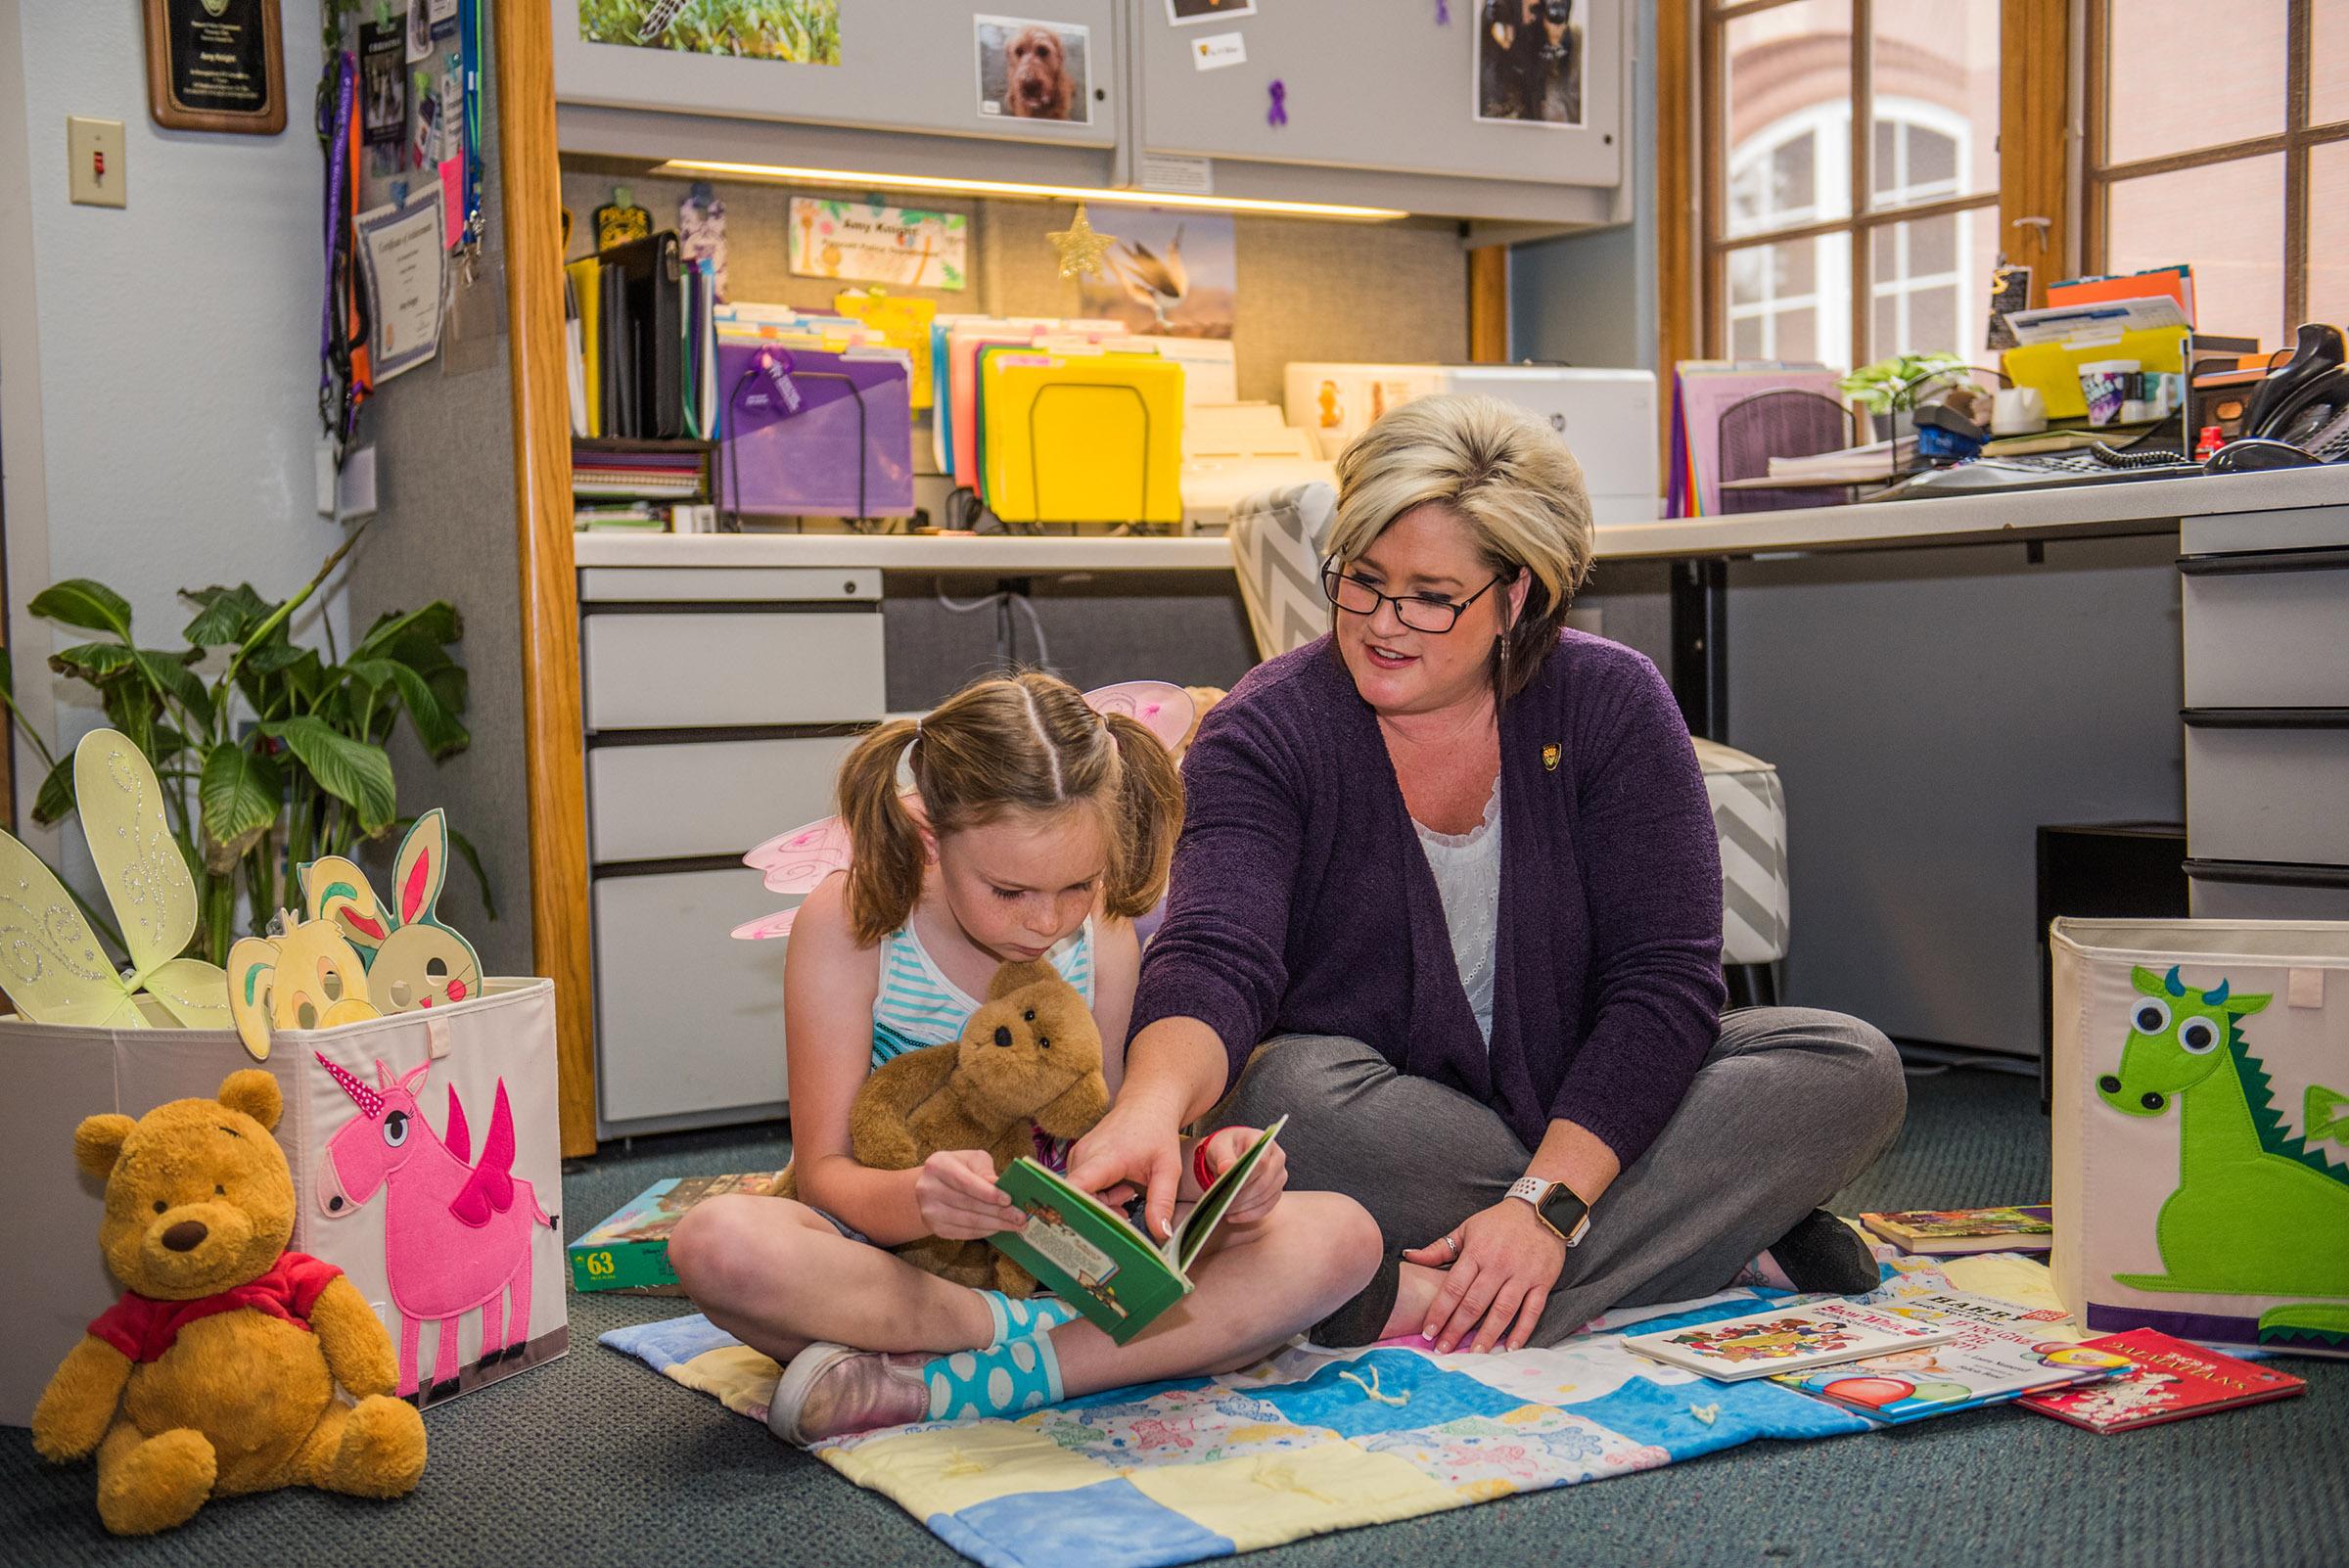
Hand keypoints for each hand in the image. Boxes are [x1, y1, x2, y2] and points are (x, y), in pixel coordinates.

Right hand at [914, 1150, 1024, 1239]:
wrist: (932, 1186)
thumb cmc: (959, 1168)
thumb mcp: (971, 1160)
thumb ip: (985, 1170)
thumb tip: (999, 1186)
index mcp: (938, 1166)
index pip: (965, 1182)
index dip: (988, 1193)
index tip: (1009, 1200)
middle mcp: (928, 1189)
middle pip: (969, 1204)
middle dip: (999, 1212)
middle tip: (1021, 1218)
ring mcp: (929, 1211)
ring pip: (968, 1221)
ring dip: (995, 1225)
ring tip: (1015, 1226)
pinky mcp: (935, 1228)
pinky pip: (964, 1233)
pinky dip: (984, 1232)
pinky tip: (998, 1228)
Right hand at [1065, 1091, 1184, 1240]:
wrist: (1147, 1105)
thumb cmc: (1157, 1134)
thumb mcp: (1168, 1169)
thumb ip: (1162, 1202)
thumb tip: (1161, 1234)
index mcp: (1105, 1157)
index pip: (1077, 1186)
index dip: (1076, 1209)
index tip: (1087, 1228)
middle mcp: (1084, 1155)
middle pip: (1078, 1198)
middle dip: (1101, 1213)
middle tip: (1127, 1209)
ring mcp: (1078, 1155)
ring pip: (1079, 1195)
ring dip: (1102, 1204)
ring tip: (1127, 1193)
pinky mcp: (1078, 1158)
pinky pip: (1081, 1187)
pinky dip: (1098, 1195)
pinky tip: (1119, 1188)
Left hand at [1197, 1126, 1285, 1225]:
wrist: (1230, 1154)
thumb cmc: (1226, 1147)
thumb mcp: (1219, 1147)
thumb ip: (1223, 1156)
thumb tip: (1226, 1167)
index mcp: (1264, 1142)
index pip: (1261, 1161)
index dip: (1246, 1177)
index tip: (1230, 1187)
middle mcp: (1277, 1158)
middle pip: (1265, 1182)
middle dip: (1243, 1196)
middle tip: (1224, 1203)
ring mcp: (1279, 1176)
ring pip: (1266, 1196)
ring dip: (1245, 1207)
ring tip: (1226, 1210)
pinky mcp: (1276, 1191)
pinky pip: (1267, 1206)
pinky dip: (1250, 1214)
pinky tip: (1234, 1216)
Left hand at [1401, 1199, 1565, 1353]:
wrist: (1542, 1209)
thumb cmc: (1499, 1222)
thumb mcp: (1467, 1228)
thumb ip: (1439, 1248)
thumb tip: (1409, 1256)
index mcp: (1477, 1252)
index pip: (1453, 1287)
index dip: (1439, 1311)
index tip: (1428, 1333)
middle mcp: (1498, 1265)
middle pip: (1475, 1303)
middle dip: (1457, 1329)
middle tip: (1444, 1350)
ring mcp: (1522, 1275)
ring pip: (1503, 1310)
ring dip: (1487, 1334)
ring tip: (1474, 1354)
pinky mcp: (1543, 1281)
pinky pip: (1532, 1310)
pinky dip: (1522, 1330)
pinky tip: (1510, 1347)